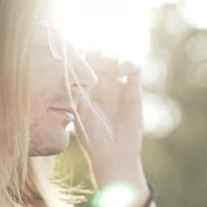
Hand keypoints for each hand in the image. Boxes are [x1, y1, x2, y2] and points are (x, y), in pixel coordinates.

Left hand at [74, 52, 143, 184]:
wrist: (114, 153)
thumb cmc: (92, 137)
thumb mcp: (81, 114)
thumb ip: (77, 95)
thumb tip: (71, 75)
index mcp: (86, 87)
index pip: (84, 64)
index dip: (83, 56)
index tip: (80, 53)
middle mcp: (102, 83)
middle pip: (101, 58)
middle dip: (98, 53)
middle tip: (97, 54)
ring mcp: (118, 84)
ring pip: (117, 60)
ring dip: (113, 56)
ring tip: (111, 62)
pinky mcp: (134, 89)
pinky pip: (135, 70)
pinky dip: (131, 64)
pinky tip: (123, 70)